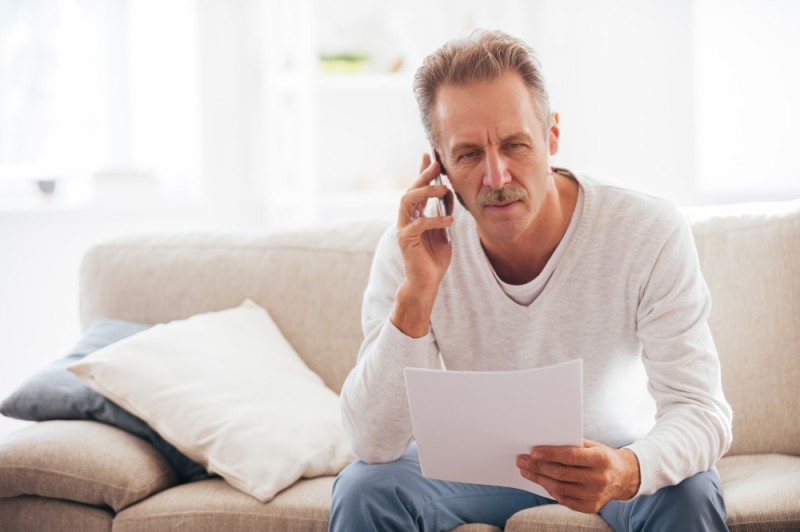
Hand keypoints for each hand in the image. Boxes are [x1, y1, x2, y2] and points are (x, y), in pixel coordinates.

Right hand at [390, 154, 453, 337]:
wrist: (427, 282)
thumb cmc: (434, 258)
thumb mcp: (444, 230)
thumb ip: (442, 211)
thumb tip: (449, 191)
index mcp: (414, 215)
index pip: (417, 188)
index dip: (422, 171)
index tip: (430, 154)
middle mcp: (405, 219)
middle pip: (410, 189)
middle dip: (423, 175)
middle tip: (437, 164)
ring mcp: (403, 229)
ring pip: (407, 201)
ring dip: (425, 192)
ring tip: (443, 189)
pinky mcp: (405, 241)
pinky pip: (418, 225)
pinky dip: (434, 220)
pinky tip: (449, 220)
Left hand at [516, 439, 640, 513]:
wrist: (624, 477)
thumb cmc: (602, 457)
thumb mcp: (593, 446)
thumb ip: (572, 445)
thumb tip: (543, 445)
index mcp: (601, 459)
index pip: (570, 456)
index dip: (550, 454)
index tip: (532, 452)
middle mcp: (599, 479)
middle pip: (561, 473)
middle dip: (538, 466)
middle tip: (522, 460)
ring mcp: (595, 495)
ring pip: (559, 487)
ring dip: (539, 478)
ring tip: (526, 470)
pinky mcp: (590, 507)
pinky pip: (564, 499)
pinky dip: (550, 489)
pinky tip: (541, 480)